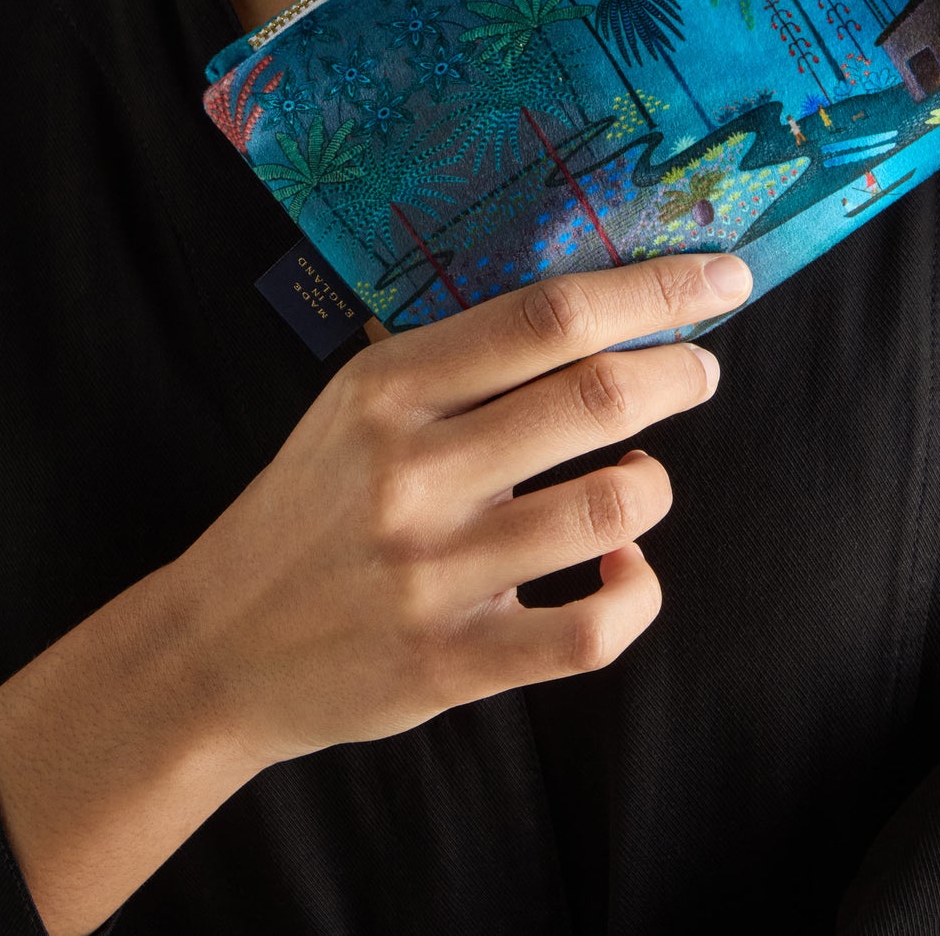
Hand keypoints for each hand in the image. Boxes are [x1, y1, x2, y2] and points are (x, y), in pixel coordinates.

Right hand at [178, 249, 753, 770]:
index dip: (652, 290)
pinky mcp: (452, 662)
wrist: (218, 646)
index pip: (547, 314)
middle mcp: (411, 470)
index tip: (721, 276)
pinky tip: (621, 571)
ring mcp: (433, 571)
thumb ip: (454, 356)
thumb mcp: (355, 403)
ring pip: (610, 508)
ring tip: (638, 478)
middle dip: (677, 372)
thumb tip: (592, 295)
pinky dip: (633, 593)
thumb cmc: (311, 506)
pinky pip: (591, 629)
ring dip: (651, 485)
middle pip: (594, 396)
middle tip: (701, 369)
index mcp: (389, 385)